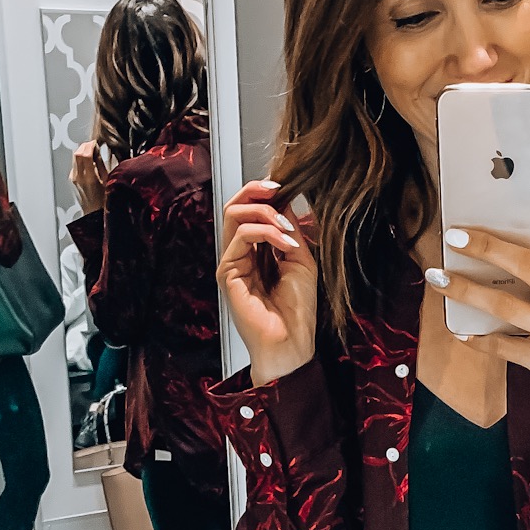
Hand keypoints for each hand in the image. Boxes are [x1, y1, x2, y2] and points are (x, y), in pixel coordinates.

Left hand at [71, 140, 107, 213]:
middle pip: (77, 153)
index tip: (95, 143)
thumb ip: (100, 164)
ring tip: (91, 154)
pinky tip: (88, 163)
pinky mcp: (71, 180)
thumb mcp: (107, 181)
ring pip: (74, 157)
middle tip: (92, 146)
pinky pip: (74, 164)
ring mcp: (73, 178)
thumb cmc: (103, 201)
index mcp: (89, 177)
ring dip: (82, 152)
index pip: (85, 154)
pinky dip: (80, 159)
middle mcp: (78, 177)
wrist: (93, 214)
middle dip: (85, 146)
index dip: (90, 145)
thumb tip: (96, 151)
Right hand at [217, 179, 317, 384]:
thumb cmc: (297, 311)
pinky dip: (266, 232)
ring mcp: (231, 263)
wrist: (291, 343)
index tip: (284, 187)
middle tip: (278, 190)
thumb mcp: (301, 259)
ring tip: (287, 229)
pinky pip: (241, 236)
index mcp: (257, 251)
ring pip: (234, 214)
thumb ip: (291, 230)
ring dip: (265, 212)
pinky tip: (285, 243)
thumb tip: (285, 200)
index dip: (263, 193)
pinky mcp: (227, 272)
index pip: (250, 210)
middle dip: (256, 191)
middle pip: (235, 206)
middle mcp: (240, 254)